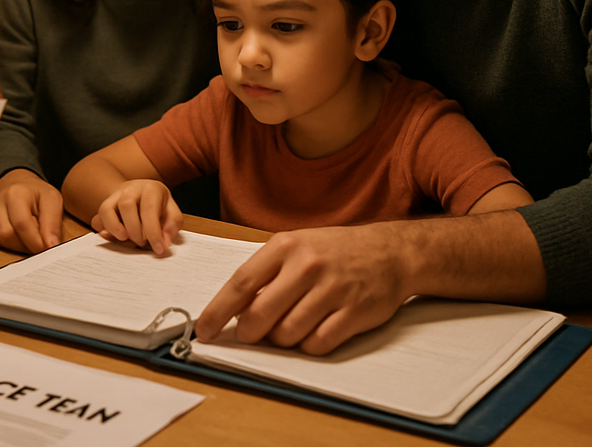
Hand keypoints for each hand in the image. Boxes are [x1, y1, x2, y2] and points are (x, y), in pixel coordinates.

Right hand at [0, 169, 63, 253]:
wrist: (17, 183)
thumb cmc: (37, 193)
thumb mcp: (53, 200)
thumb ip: (53, 223)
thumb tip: (52, 245)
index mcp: (16, 193)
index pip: (22, 224)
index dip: (35, 242)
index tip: (49, 249)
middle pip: (7, 235)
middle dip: (26, 245)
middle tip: (40, 243)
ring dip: (17, 246)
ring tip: (30, 238)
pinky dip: (8, 244)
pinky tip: (19, 237)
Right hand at [92, 179, 181, 254]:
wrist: (141, 193)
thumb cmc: (158, 206)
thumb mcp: (172, 212)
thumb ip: (171, 226)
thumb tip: (164, 242)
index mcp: (150, 189)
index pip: (149, 209)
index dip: (153, 231)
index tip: (158, 249)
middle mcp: (130, 189)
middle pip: (126, 205)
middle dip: (134, 229)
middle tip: (141, 243)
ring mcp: (114, 197)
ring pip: (106, 209)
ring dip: (114, 228)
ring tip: (124, 240)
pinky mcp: (104, 208)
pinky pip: (97, 220)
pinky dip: (103, 231)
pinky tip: (114, 238)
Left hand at [196, 224, 408, 354]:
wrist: (388, 252)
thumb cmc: (333, 250)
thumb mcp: (295, 246)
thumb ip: (266, 273)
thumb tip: (235, 310)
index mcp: (285, 246)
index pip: (241, 283)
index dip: (218, 311)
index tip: (204, 330)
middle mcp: (306, 266)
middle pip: (260, 314)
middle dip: (248, 332)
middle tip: (250, 333)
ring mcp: (331, 290)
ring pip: (287, 334)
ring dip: (280, 340)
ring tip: (288, 325)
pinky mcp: (353, 313)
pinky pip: (317, 344)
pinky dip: (308, 345)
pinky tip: (311, 331)